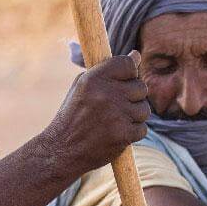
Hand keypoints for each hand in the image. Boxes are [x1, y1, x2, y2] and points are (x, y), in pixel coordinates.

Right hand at [44, 53, 150, 172]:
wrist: (62, 150)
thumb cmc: (73, 116)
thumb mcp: (82, 86)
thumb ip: (108, 70)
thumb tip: (136, 55)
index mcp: (93, 79)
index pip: (128, 64)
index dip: (128, 73)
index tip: (121, 82)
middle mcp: (106, 95)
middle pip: (141, 87)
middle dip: (132, 97)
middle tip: (116, 106)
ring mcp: (116, 115)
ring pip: (144, 109)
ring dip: (134, 116)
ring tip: (115, 121)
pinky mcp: (123, 135)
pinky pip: (142, 129)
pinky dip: (132, 133)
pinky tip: (116, 133)